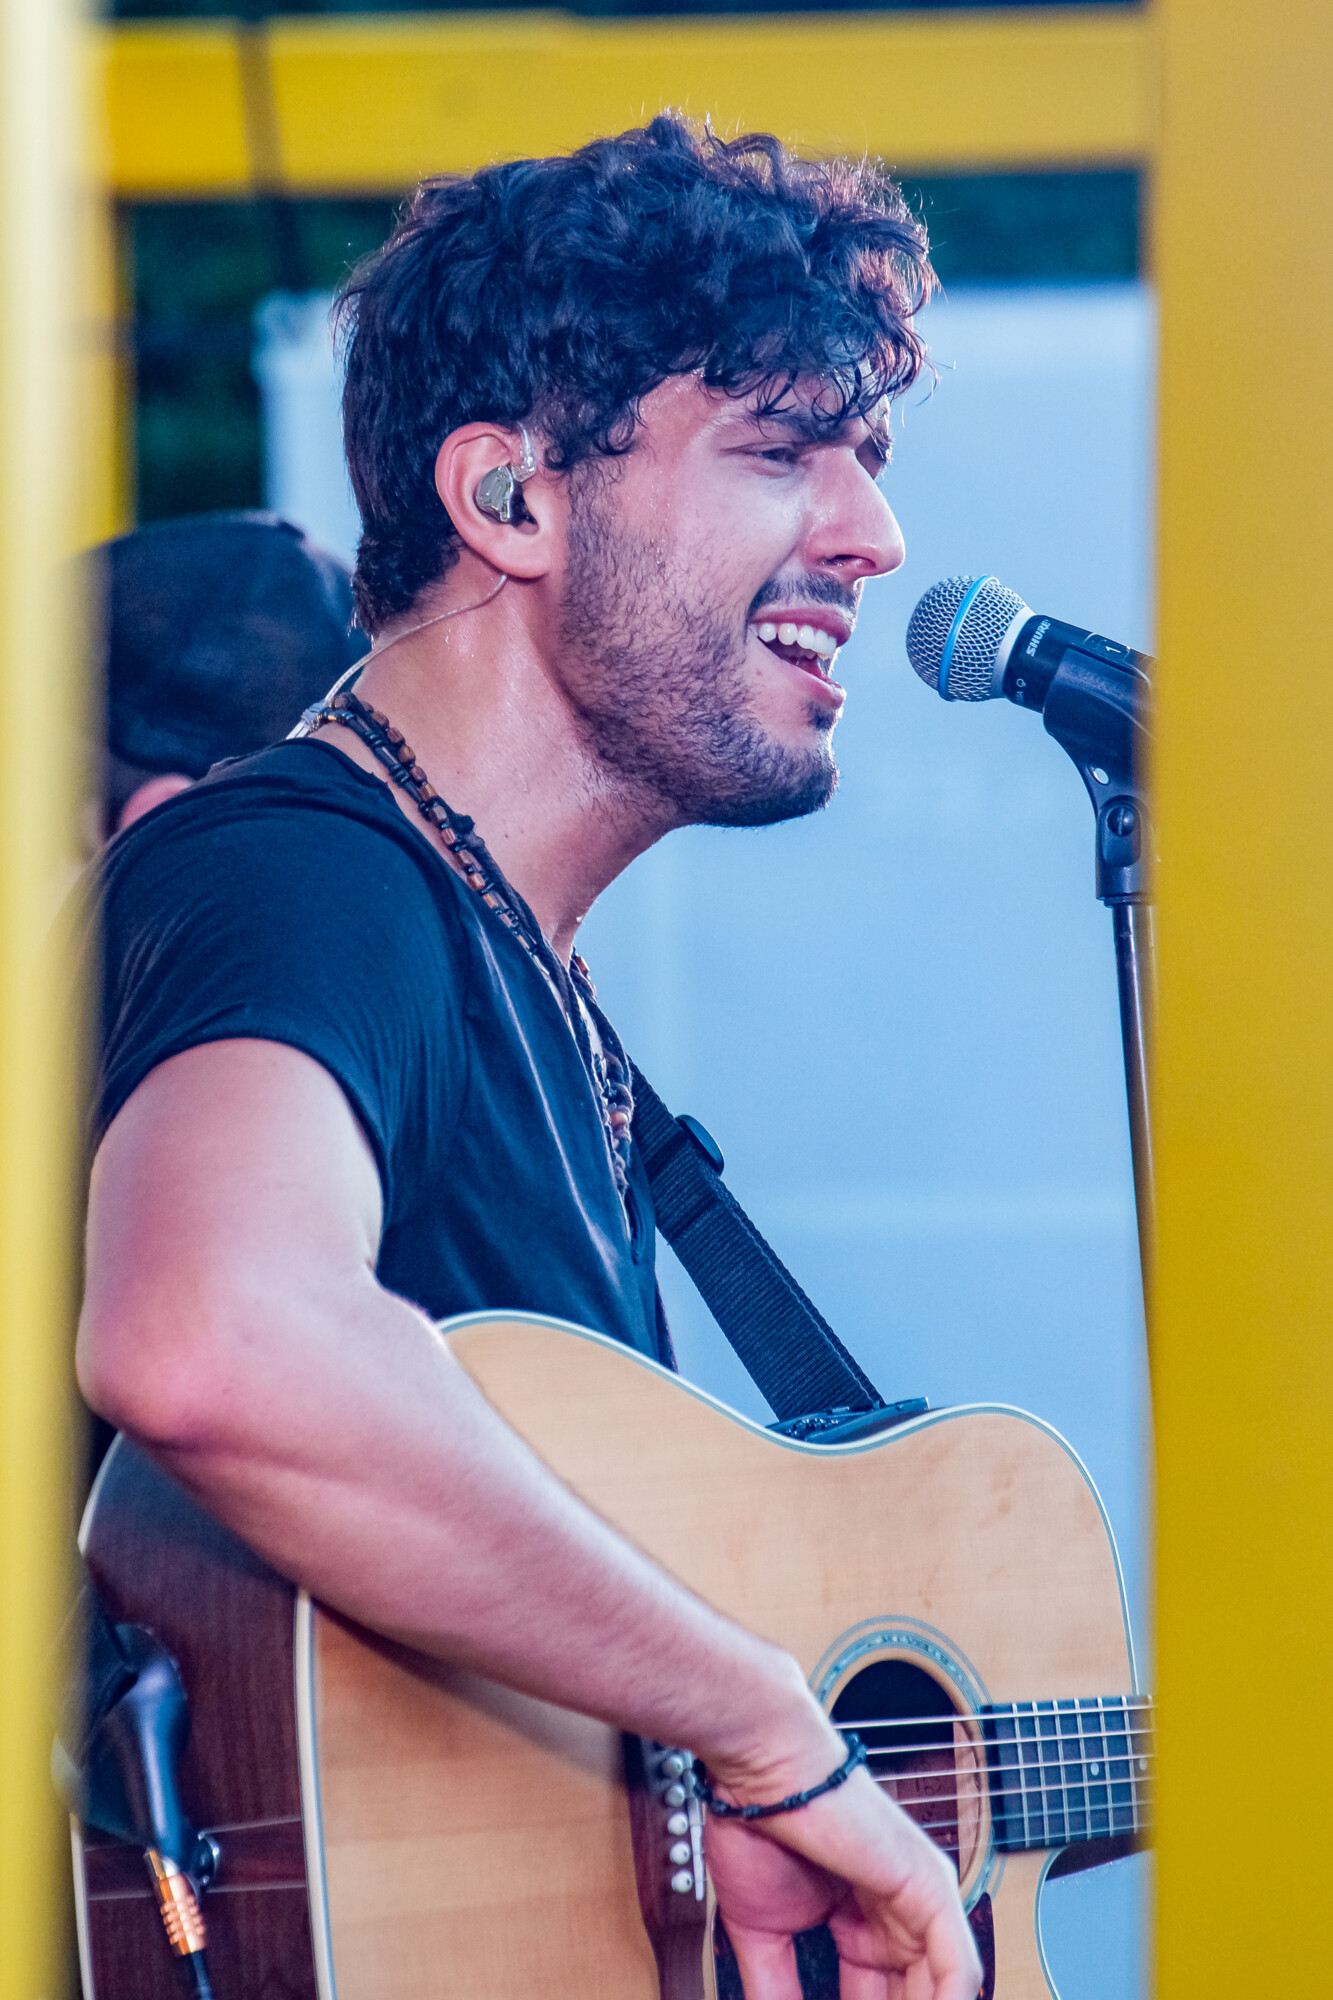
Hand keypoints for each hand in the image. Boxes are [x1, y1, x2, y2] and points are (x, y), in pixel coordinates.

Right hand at [704, 1760, 981, 1999]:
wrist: (760, 1776)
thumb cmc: (757, 1830)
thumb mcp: (765, 1936)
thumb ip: (777, 1990)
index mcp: (867, 1922)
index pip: (880, 1999)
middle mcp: (902, 1913)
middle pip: (915, 1997)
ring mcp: (922, 1899)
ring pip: (944, 1992)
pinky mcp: (931, 1887)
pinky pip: (958, 1970)